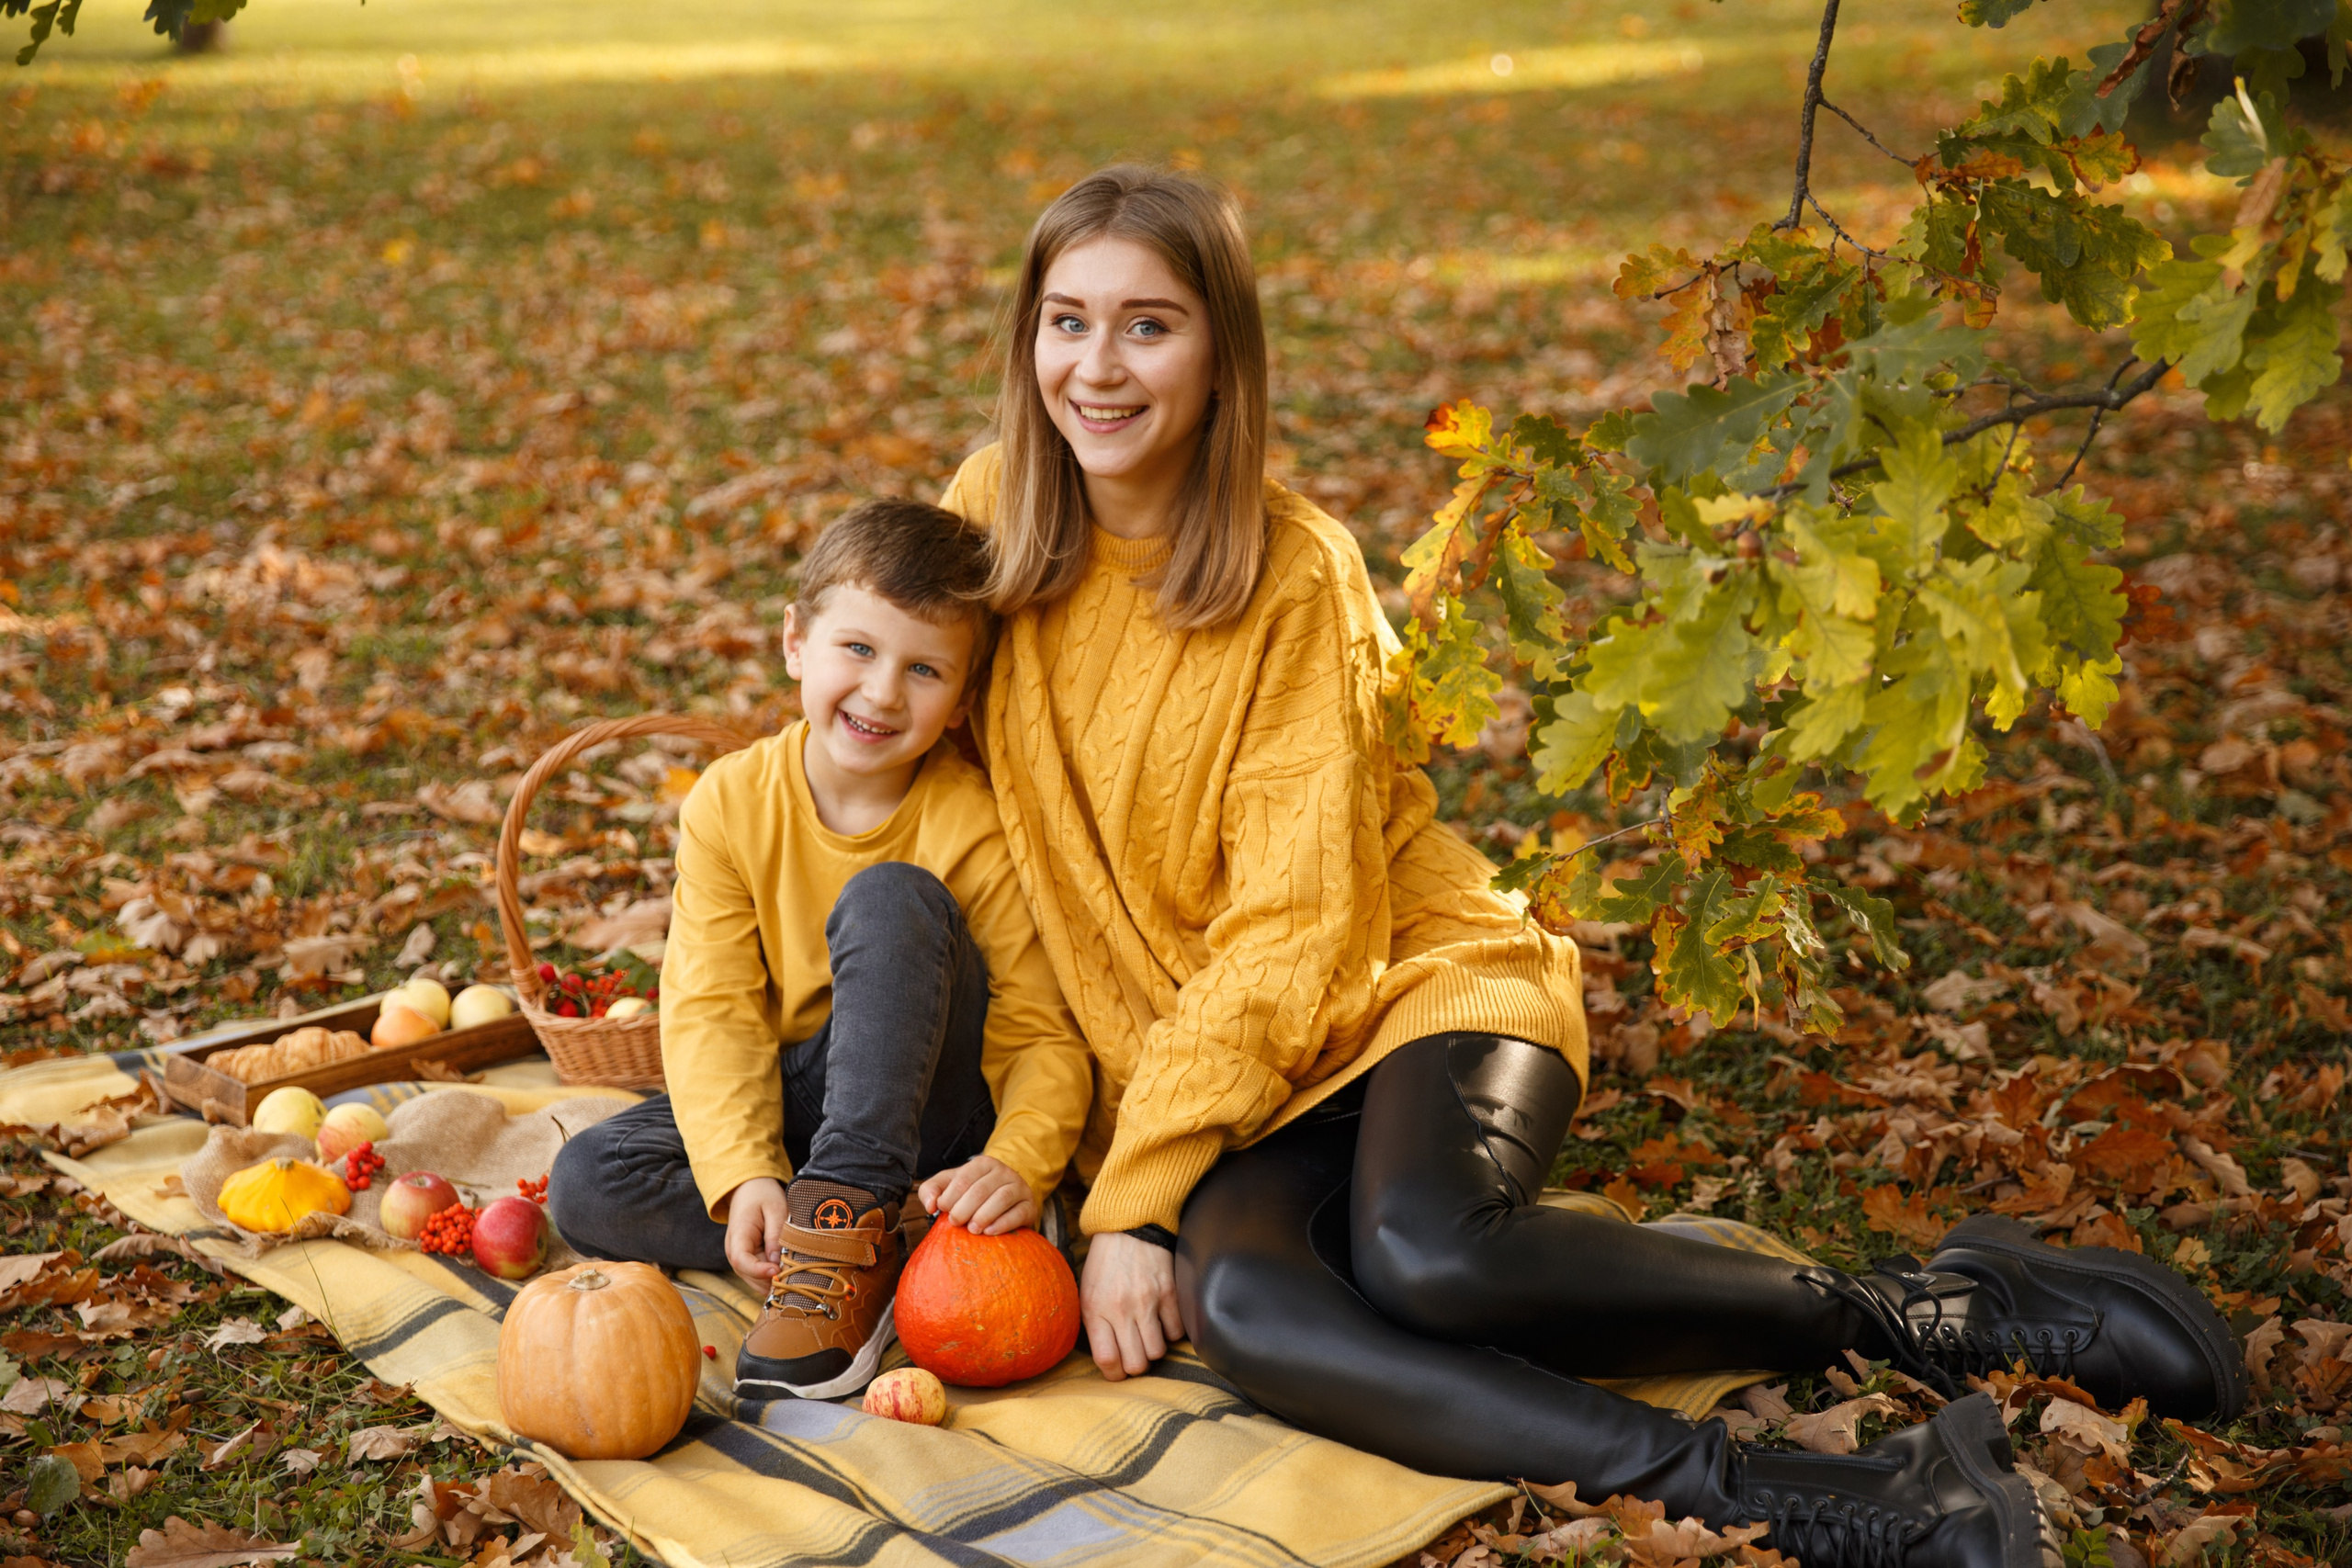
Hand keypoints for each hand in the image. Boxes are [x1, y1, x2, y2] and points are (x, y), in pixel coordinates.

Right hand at [723, 1176, 788, 1284]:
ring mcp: (741, 1259)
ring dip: (773, 1281)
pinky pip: (760, 1276)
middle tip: (796, 1276)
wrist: (749, 1190)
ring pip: (756, 1281)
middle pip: (750, 1276)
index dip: (759, 1271)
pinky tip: (789, 1272)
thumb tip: (776, 1261)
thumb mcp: (775, 1208)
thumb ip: (775, 1233)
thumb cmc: (763, 1196)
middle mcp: (734, 1252)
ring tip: (795, 1273)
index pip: (742, 1261)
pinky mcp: (749, 1261)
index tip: (778, 1270)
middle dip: (771, 1280)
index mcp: (738, 1236)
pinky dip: (773, 1278)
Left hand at [918, 1155, 1038, 1234]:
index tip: (943, 1210)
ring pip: (1002, 1198)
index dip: (950, 1197)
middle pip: (981, 1190)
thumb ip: (932, 1189)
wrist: (1008, 1197)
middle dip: (964, 1209)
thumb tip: (929, 1205)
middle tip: (955, 1223)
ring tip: (972, 1230)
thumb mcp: (951, 1185)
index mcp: (983, 1163)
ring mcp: (1019, 1187)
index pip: (964, 1178)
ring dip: (983, 1216)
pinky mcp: (1029, 1205)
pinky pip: (1018, 1213)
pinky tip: (989, 1232)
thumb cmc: (973, 1192)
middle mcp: (1003, 1172)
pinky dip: (1002, 1224)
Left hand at [1079, 1230, 1182, 1380]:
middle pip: (1136, 1363)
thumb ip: (1093, 1325)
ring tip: (1148, 1336)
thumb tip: (1105, 1357)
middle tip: (1134, 1355)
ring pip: (1158, 1352)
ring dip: (1154, 1349)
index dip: (1114, 1375)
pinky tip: (1162, 1320)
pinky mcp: (1169, 1293)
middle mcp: (1121, 1309)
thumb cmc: (1104, 1263)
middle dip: (1135, 1365)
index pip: (1107, 1360)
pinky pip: (1176, 1331)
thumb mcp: (1086, 1293)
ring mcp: (1148, 1302)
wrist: (1129, 1228)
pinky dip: (1171, 1331)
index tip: (1117, 1372)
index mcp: (1096, 1310)